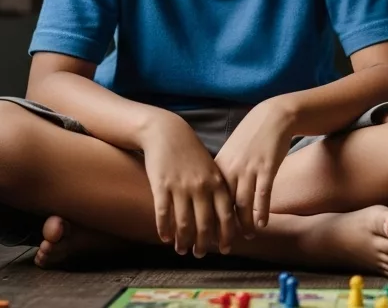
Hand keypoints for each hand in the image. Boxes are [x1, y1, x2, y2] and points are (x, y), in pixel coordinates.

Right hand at [137, 112, 237, 257]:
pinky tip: (165, 238)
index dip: (226, 234)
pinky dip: (164, 229)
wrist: (167, 133)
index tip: (225, 249)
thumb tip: (224, 217)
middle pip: (205, 223)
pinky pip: (163, 214)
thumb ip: (218, 189)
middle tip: (200, 254)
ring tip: (182, 250)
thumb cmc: (191, 153)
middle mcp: (201, 186)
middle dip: (203, 243)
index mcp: (216, 182)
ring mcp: (180, 187)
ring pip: (183, 223)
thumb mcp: (211, 168)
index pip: (226, 215)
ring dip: (183, 240)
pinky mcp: (161, 186)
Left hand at [214, 98, 297, 237]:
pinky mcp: (267, 167)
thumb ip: (222, 174)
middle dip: (222, 228)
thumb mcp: (230, 154)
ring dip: (244, 223)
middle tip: (223, 245)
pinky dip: (262, 211)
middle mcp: (231, 169)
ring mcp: (249, 168)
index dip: (207, 220)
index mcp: (219, 167)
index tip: (205, 236)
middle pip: (223, 205)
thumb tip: (212, 197)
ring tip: (246, 236)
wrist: (272, 117)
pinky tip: (262, 224)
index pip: (208, 200)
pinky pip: (263, 194)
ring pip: (243, 203)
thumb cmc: (250, 138)